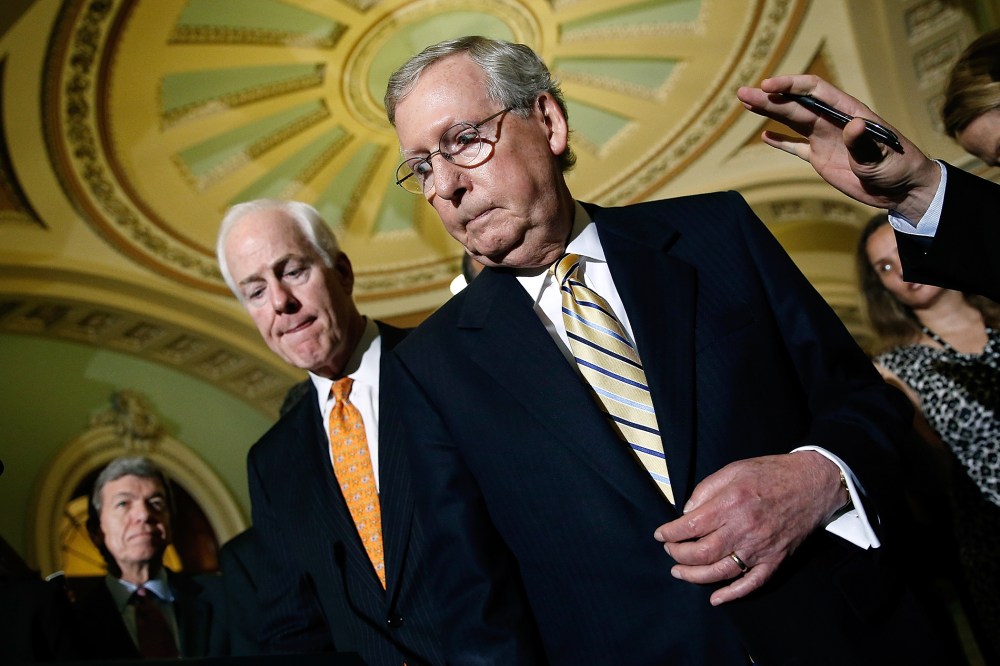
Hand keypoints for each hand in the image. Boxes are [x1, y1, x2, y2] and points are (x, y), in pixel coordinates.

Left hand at [653, 451, 845, 605]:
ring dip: (695, 576)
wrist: (813, 483)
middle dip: (678, 555)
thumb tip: (687, 512)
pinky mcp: (775, 560)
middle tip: (669, 551)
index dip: (670, 533)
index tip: (660, 535)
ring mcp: (761, 548)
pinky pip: (752, 583)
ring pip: (721, 571)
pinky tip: (716, 598)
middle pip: (701, 553)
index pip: (691, 526)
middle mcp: (744, 529)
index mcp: (731, 503)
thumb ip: (706, 489)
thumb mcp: (733, 469)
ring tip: (679, 572)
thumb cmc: (771, 473)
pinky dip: (732, 594)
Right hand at [736, 75, 940, 221]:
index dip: (792, 86)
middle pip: (796, 105)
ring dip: (769, 113)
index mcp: (847, 113)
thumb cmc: (898, 167)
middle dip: (770, 98)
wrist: (901, 189)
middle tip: (744, 93)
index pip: (815, 91)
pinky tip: (765, 135)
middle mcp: (832, 122)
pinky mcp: (821, 159)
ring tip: (746, 102)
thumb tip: (853, 125)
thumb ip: (864, 142)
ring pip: (791, 122)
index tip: (769, 85)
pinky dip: (781, 142)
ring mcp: (825, 140)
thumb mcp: (882, 155)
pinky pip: (797, 147)